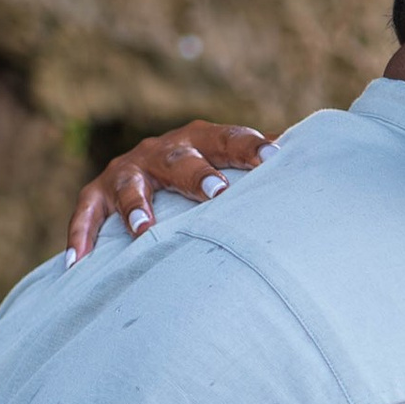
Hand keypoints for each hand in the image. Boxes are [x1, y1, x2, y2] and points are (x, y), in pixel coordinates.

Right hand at [65, 118, 267, 261]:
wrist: (147, 170)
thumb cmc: (208, 176)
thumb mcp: (234, 167)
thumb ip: (267, 170)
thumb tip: (326, 163)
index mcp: (202, 139)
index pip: (229, 138)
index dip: (250, 147)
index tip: (275, 159)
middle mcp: (162, 150)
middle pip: (180, 158)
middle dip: (197, 174)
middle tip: (216, 193)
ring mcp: (127, 170)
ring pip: (131, 186)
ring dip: (137, 207)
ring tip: (146, 231)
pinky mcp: (96, 193)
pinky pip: (86, 215)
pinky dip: (81, 238)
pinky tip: (78, 265)